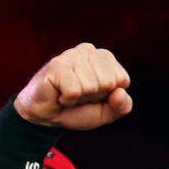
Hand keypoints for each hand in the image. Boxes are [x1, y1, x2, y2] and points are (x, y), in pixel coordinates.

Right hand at [14, 43, 132, 129]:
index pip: (122, 80)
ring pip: (92, 86)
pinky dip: (68, 99)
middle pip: (108, 82)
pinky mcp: (57, 65)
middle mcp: (89, 51)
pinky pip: (75, 90)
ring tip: (68, 94)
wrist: (46, 117)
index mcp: (104, 58)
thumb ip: (121, 106)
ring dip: (80, 98)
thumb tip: (120, 93)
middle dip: (94, 97)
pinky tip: (59, 94)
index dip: (109, 96)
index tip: (94, 96)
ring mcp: (72, 55)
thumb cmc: (77, 110)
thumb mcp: (106, 113)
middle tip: (79, 95)